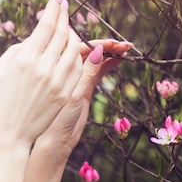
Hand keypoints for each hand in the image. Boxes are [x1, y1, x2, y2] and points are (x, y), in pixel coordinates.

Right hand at [0, 0, 82, 148]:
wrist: (9, 134)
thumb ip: (16, 51)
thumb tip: (33, 40)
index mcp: (24, 58)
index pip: (45, 25)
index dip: (53, 9)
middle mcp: (44, 67)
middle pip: (62, 33)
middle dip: (64, 16)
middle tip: (64, 6)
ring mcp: (58, 81)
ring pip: (74, 49)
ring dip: (71, 35)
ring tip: (66, 29)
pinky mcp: (66, 94)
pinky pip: (77, 68)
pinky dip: (77, 55)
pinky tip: (72, 50)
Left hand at [33, 39, 132, 154]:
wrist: (55, 139)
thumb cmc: (57, 117)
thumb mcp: (75, 95)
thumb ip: (87, 73)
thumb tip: (98, 49)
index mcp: (60, 68)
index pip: (80, 47)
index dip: (97, 43)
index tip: (113, 42)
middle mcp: (67, 70)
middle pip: (89, 51)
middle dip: (107, 46)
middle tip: (126, 45)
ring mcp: (76, 78)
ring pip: (94, 60)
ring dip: (109, 53)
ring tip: (127, 49)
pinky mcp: (83, 87)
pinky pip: (97, 71)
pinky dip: (108, 64)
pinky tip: (119, 59)